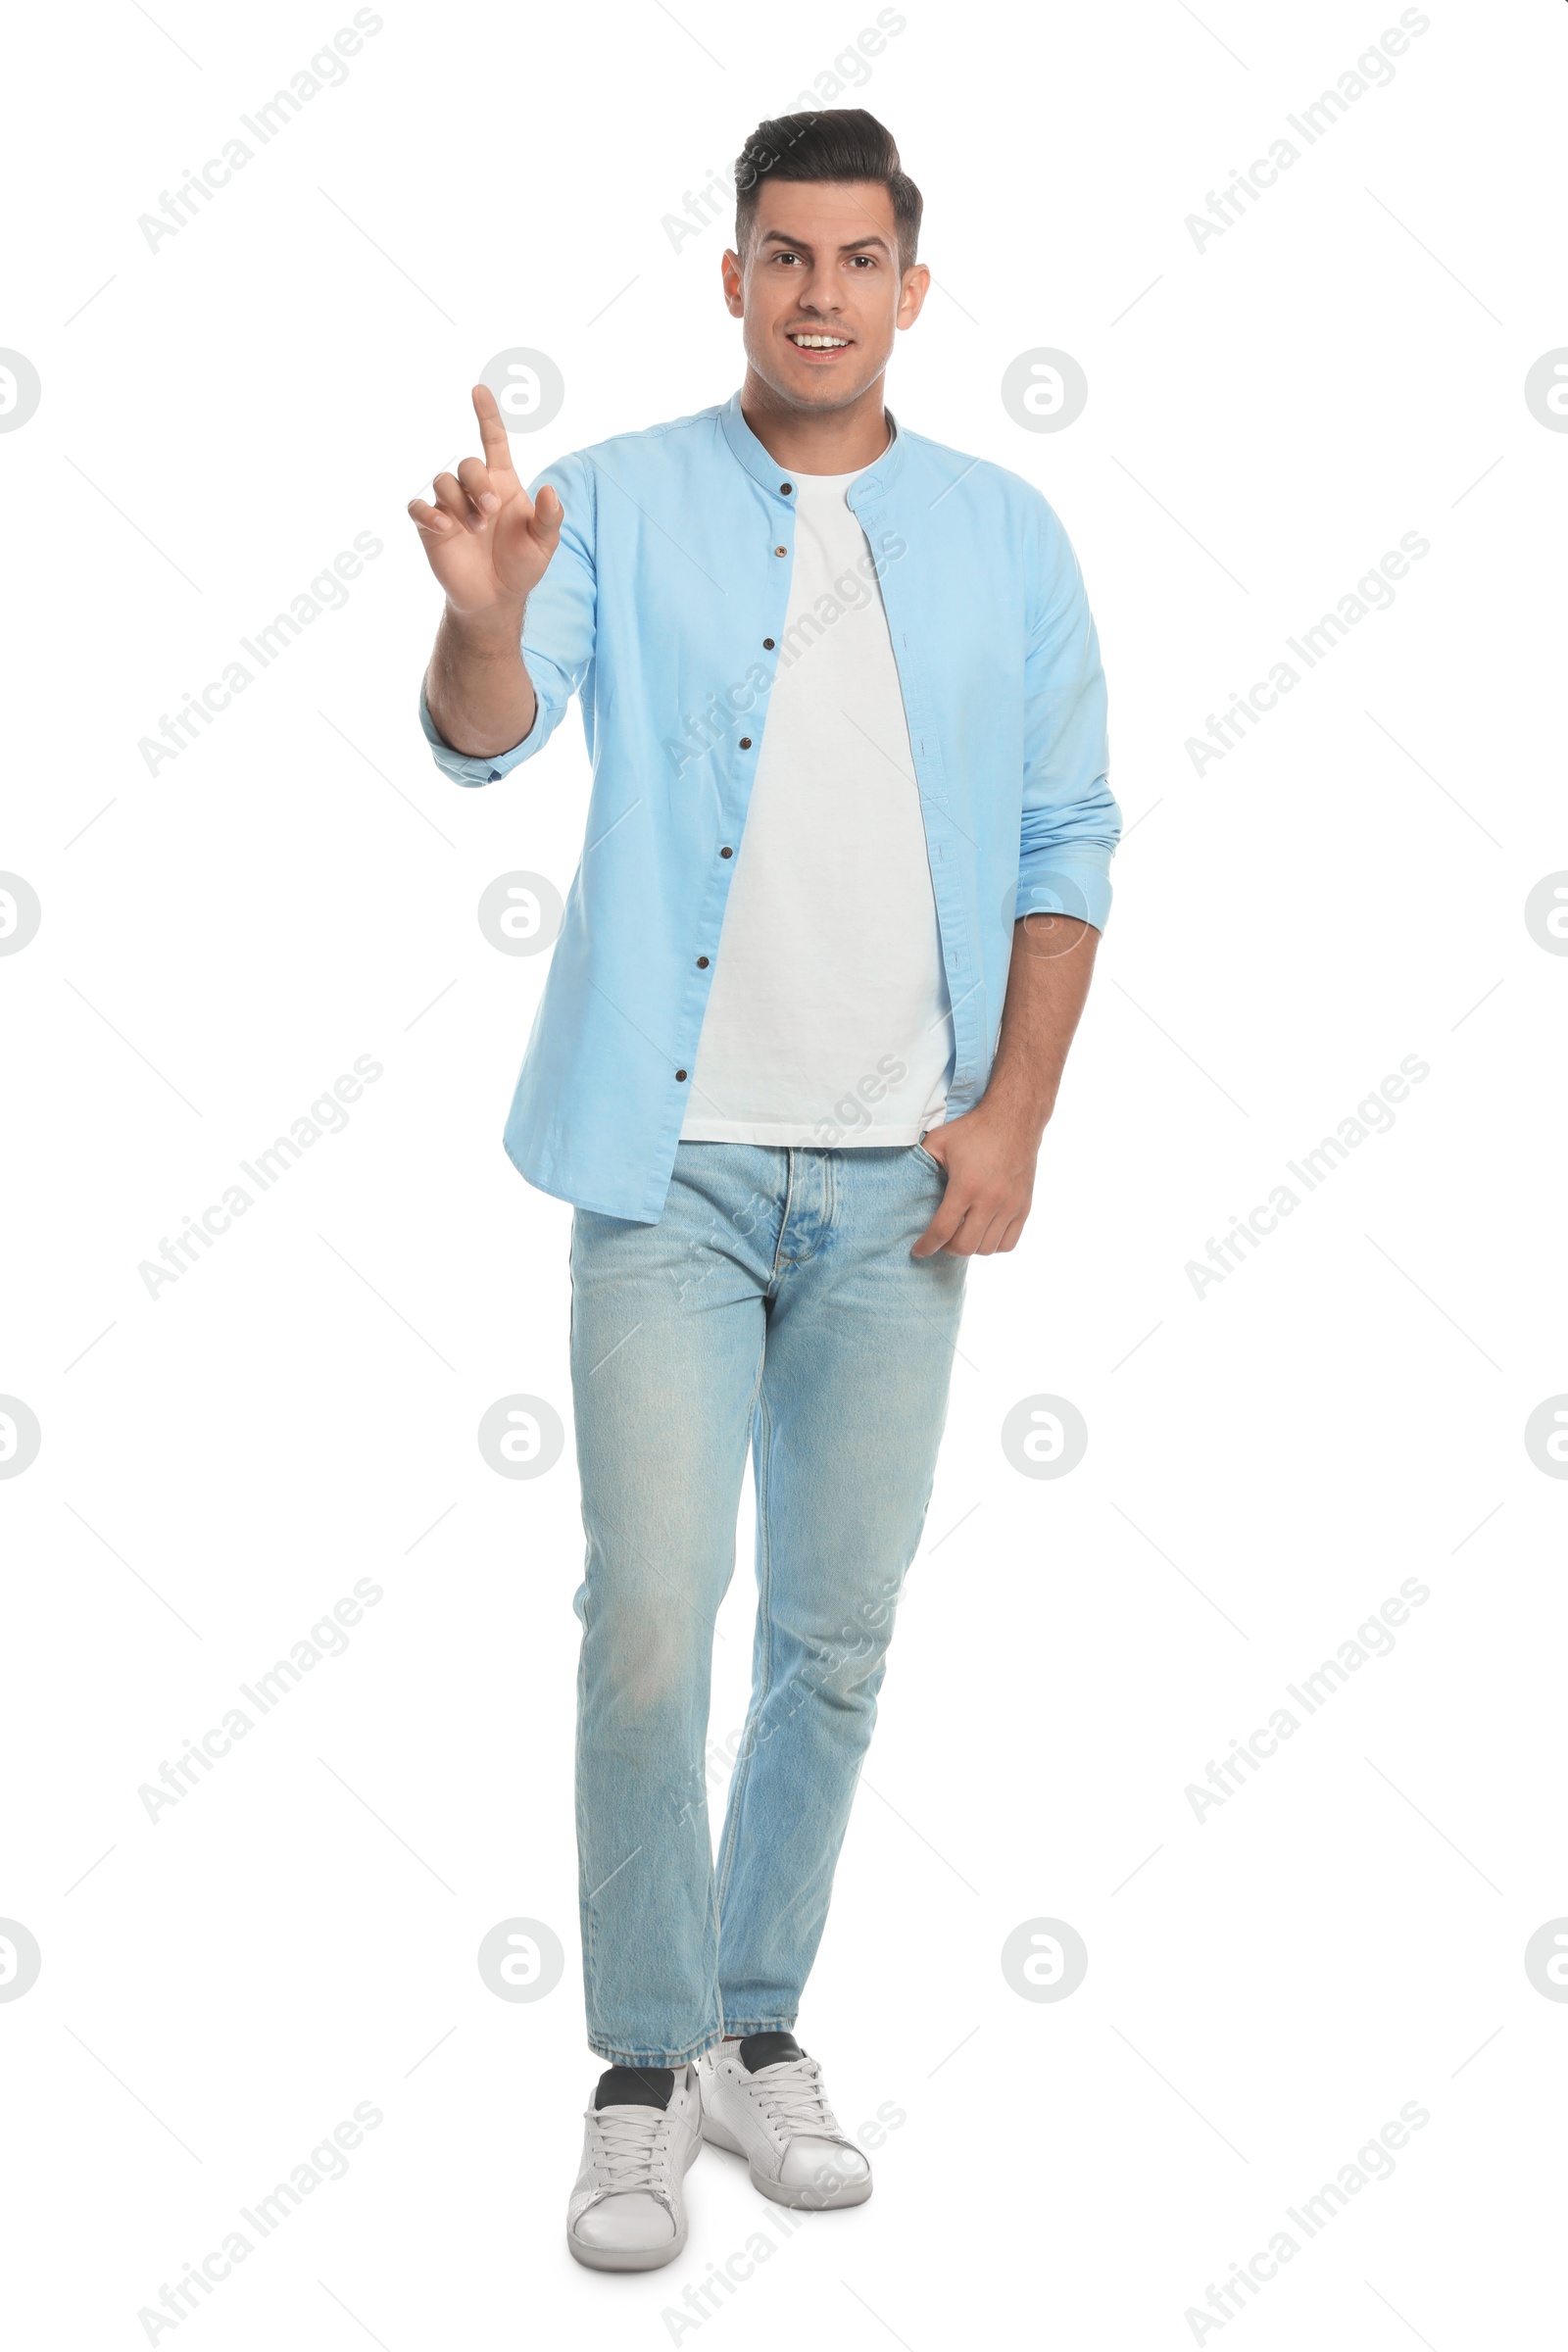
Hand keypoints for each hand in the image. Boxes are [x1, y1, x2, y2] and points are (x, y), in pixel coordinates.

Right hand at [407, 385, 561, 620]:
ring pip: (443, 482)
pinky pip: (419, 507)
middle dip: (477, 483)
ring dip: (460, 502)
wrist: (496, 598)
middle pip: (466, 464)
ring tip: (475, 529)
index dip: (486, 416)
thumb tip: (552, 491)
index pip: (493, 441)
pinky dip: (429, 512)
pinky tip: (447, 527)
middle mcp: (474, 490)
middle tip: (490, 512)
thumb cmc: (521, 566)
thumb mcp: (544, 544)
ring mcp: (451, 507)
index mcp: (502, 484)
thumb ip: (550, 518)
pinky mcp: (432, 527)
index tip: (478, 390)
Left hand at [911, 1104, 1042, 1257]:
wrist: (1014, 1119)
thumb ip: (921, 1163)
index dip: (927, 1246)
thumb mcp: (939, 1141)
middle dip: (947, 1249)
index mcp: (966, 1185)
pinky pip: (1009, 1243)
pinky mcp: (1024, 1206)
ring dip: (970, 1247)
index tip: (918, 1251)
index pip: (943, 1230)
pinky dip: (993, 1245)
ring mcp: (1011, 1205)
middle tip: (940, 1240)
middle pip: (965, 1246)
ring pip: (988, 1248)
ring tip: (961, 1235)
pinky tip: (983, 1233)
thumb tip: (903, 1182)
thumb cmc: (974, 1130)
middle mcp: (991, 1200)